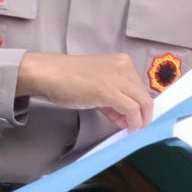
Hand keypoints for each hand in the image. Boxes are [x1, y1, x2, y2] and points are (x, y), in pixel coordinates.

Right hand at [18, 53, 151, 131]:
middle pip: (144, 95)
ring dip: (140, 120)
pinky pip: (132, 109)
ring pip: (142, 103)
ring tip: (132, 128)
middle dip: (143, 114)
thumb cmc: (67, 79)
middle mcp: (124, 68)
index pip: (140, 87)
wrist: (48, 74)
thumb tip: (126, 117)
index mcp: (123, 62)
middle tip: (137, 126)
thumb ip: (114, 101)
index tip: (138, 117)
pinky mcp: (110, 91)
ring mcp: (118, 78)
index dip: (141, 105)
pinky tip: (129, 128)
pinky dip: (134, 122)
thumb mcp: (98, 86)